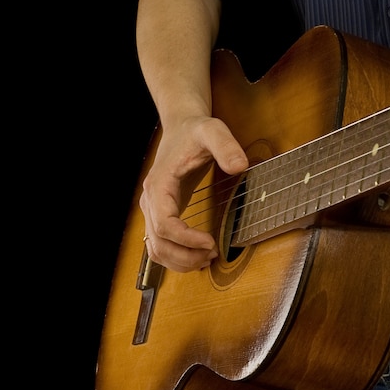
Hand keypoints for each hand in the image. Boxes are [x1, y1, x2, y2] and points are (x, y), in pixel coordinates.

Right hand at [140, 116, 247, 271]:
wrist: (181, 128)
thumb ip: (226, 146)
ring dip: (180, 261)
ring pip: (156, 250)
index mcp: (158, 185)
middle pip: (158, 243)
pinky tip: (197, 256)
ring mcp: (152, 210)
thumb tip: (239, 166)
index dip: (186, 239)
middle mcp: (150, 201)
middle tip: (213, 254)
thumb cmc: (194, 131)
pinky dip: (176, 257)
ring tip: (208, 257)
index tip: (211, 242)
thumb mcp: (212, 131)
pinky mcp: (160, 214)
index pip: (165, 225)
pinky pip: (159, 245)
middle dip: (185, 255)